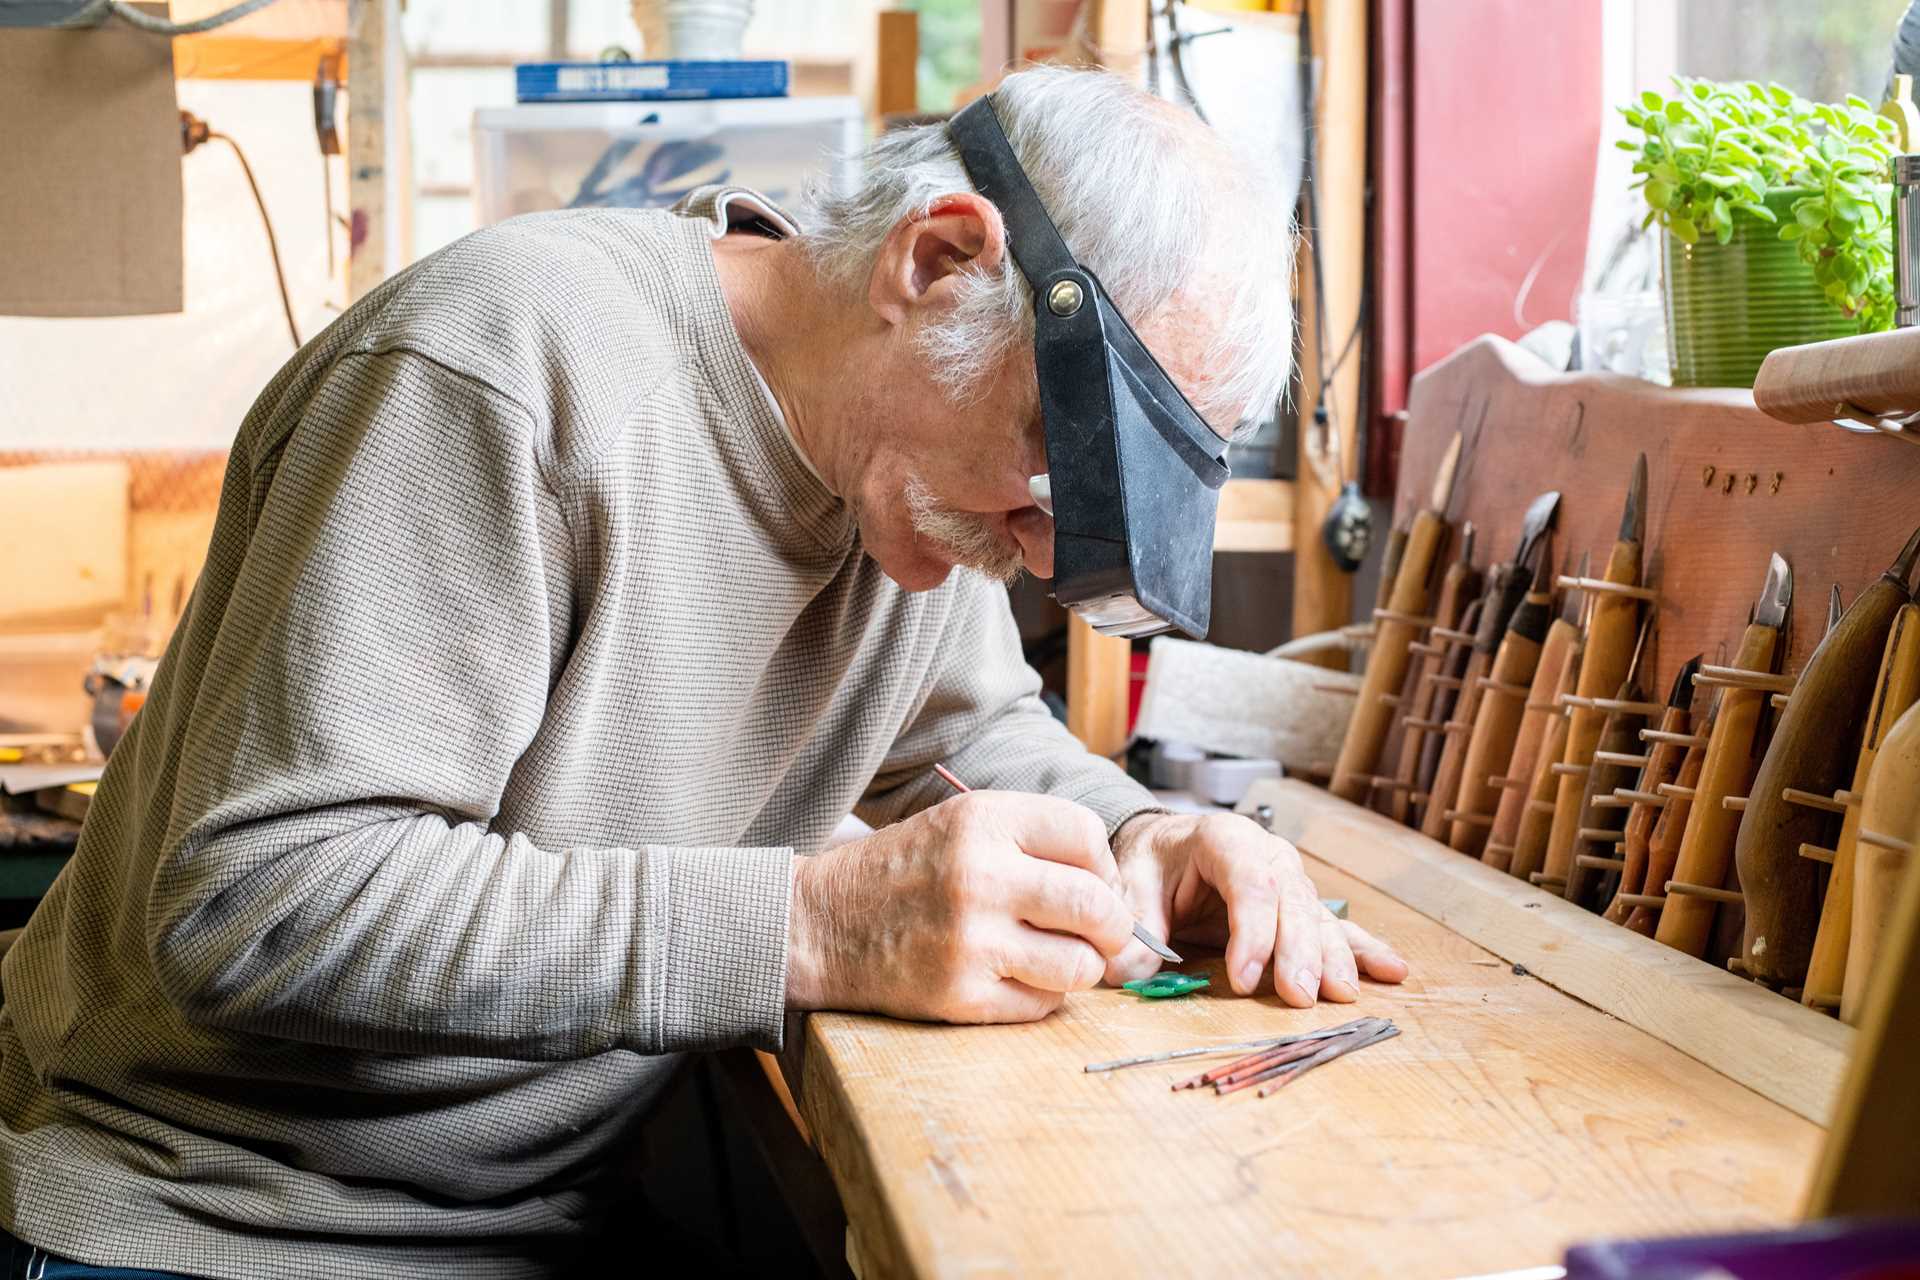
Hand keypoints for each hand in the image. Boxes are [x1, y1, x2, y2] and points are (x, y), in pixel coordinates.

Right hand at [786, 791, 1136, 1022]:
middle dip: (1112, 926)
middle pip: (1097, 907)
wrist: (820, 924)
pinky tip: (1014, 978)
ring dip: (1080, 967)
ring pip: (1080, 966)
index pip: (1088, 836)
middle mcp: (980, 875)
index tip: (1091, 882)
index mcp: (982, 820)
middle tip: (1100, 933)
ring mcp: (971, 941)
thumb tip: (1114, 885)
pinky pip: (1043, 1005)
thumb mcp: (960, 824)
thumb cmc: (904, 872)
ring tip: (1054, 958)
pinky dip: (1042, 997)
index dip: (1102, 865)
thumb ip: (1034, 839)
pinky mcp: (960, 995)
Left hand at [1107, 812, 1408, 1006]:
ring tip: (1342, 995)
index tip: (1244, 980)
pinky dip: (1362, 950)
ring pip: (1317, 917)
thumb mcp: (1129, 885)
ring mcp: (1290, 878)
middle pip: (1292, 901)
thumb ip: (1133, 927)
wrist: (1164, 848)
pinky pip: (1336, 927)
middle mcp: (1267, 853)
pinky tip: (1392, 970)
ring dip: (1333, 958)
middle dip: (1298, 952)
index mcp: (1223, 838)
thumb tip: (1127, 971)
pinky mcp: (1299, 906)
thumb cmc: (1149, 864)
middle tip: (1299, 997)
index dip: (1252, 933)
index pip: (1250, 883)